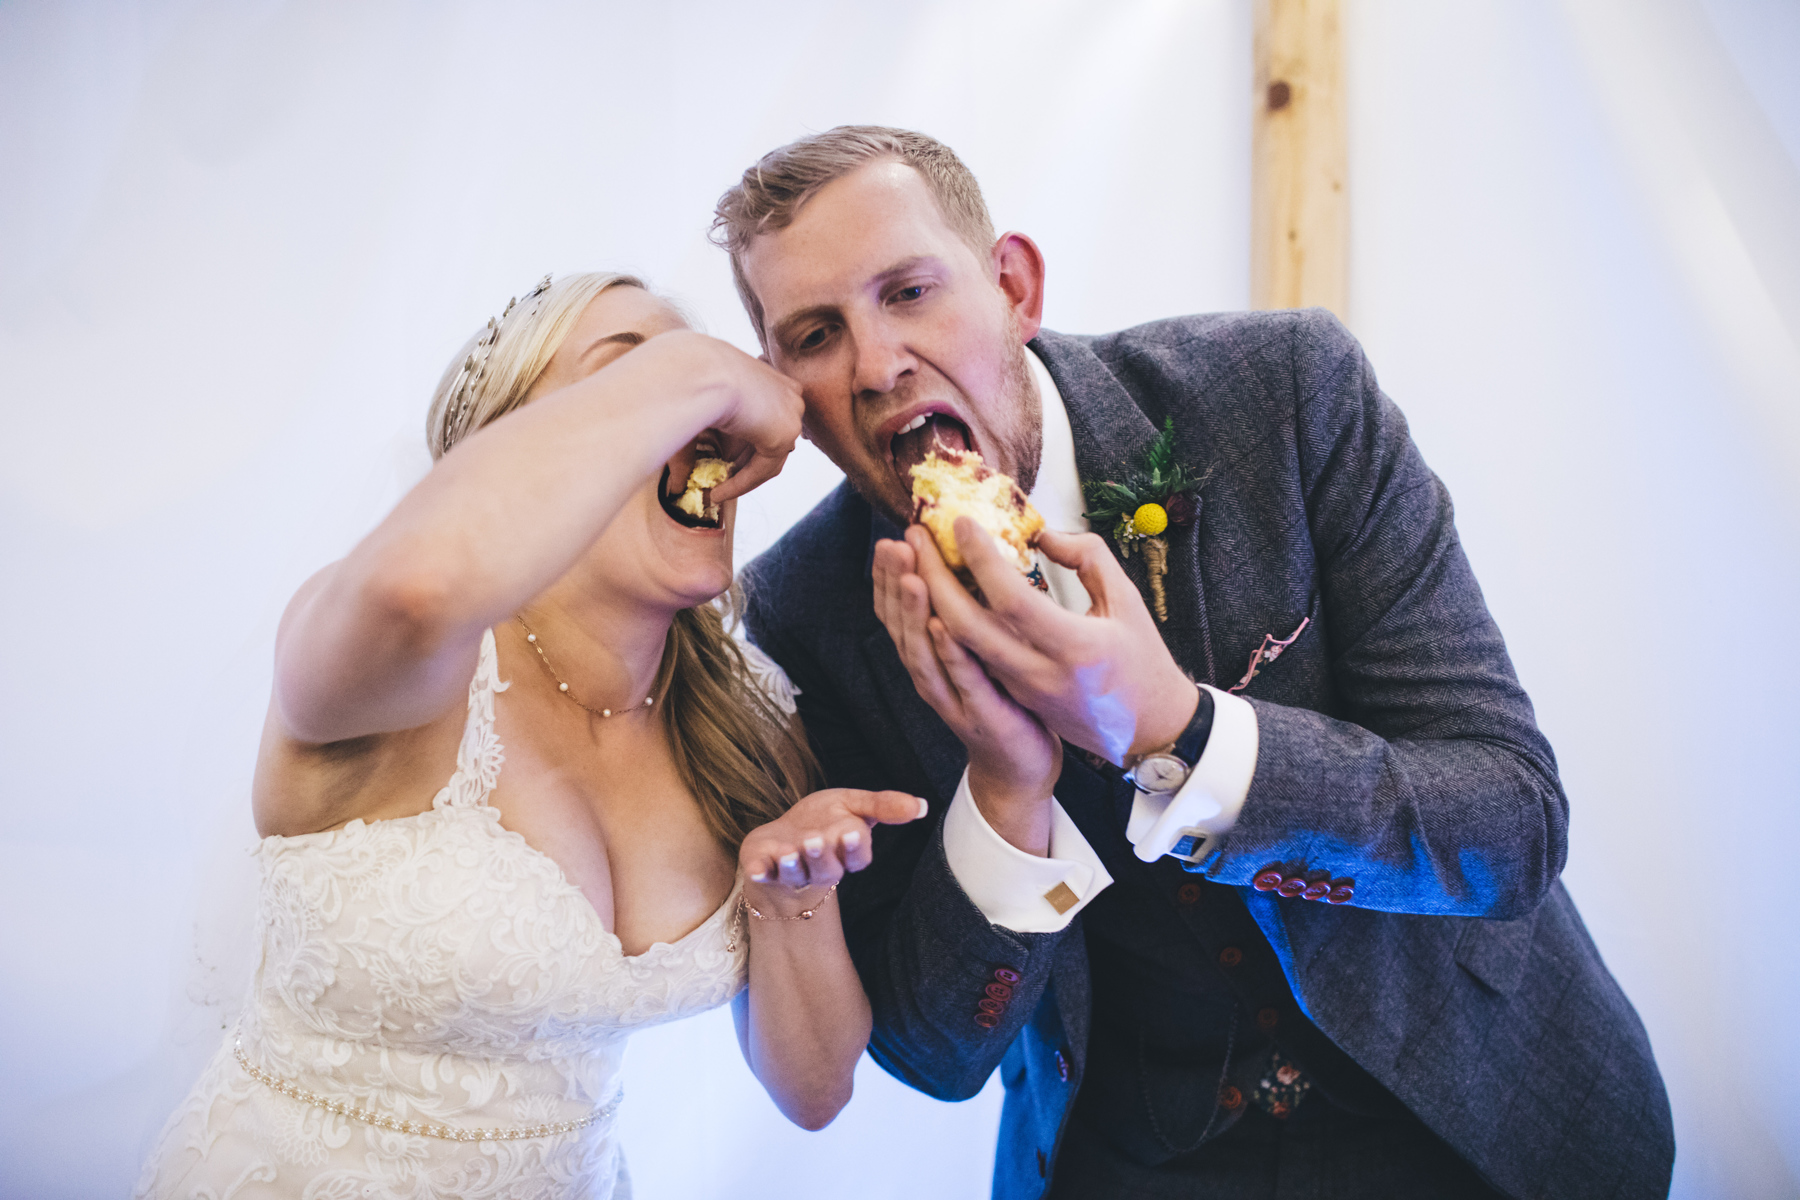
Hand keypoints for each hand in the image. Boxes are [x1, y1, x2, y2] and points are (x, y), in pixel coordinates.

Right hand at [641, 331, 805, 503]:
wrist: (695, 369)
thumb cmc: (687, 378)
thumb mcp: (696, 407)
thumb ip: (696, 439)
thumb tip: (679, 476)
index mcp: (768, 375)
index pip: (762, 416)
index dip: (742, 443)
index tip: (722, 460)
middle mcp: (784, 391)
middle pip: (768, 437)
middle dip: (742, 461)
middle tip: (719, 479)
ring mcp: (790, 409)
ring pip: (769, 455)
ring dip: (741, 477)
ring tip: (715, 492)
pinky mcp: (785, 431)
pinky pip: (765, 468)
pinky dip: (741, 483)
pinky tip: (717, 493)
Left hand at [739, 788, 927, 917]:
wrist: (784, 837)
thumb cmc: (824, 820)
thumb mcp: (853, 805)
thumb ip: (884, 806)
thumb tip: (922, 806)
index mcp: (845, 853)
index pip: (856, 857)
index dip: (854, 847)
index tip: (852, 832)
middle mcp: (820, 868)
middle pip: (825, 868)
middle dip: (821, 855)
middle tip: (816, 840)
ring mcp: (790, 871)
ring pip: (794, 873)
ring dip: (791, 864)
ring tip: (788, 852)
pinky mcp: (763, 868)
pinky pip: (762, 874)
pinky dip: (760, 871)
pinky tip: (757, 868)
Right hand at [873, 537, 1061, 852]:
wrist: (1020, 767)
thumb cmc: (1002, 701)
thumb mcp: (975, 652)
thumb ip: (965, 614)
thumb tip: (967, 561)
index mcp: (928, 657)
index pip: (896, 613)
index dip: (889, 578)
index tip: (890, 540)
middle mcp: (930, 677)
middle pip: (902, 626)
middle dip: (897, 583)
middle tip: (896, 544)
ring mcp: (951, 699)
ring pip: (923, 652)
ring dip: (915, 612)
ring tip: (914, 575)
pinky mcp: (980, 715)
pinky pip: (962, 681)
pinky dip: (949, 653)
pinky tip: (943, 625)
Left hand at [908, 520, 1198, 765]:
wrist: (1148, 728)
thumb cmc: (1141, 660)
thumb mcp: (1128, 600)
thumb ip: (1089, 557)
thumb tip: (1042, 534)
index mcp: (1075, 647)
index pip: (1012, 599)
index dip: (981, 559)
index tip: (961, 523)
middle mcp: (1041, 673)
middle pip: (967, 627)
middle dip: (933, 578)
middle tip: (917, 537)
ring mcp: (1022, 690)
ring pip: (961, 645)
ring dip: (932, 601)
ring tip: (917, 559)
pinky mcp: (1013, 697)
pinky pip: (972, 657)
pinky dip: (948, 623)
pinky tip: (938, 592)